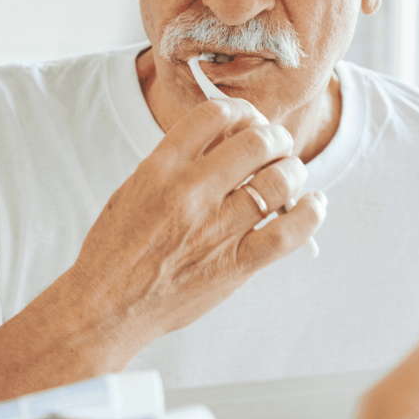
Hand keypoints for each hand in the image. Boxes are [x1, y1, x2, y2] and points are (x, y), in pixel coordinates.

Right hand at [70, 97, 325, 364]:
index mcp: (160, 169)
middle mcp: (190, 193)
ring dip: (294, 171)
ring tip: (291, 175)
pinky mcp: (234, 265)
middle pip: (256, 141)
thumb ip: (176, 162)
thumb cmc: (116, 250)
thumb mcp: (135, 189)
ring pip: (279, 180)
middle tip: (278, 145)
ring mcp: (214, 229)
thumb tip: (226, 139)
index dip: (241, 110)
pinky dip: (309, 214)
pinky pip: (286, 233)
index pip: (214, 115)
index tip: (248, 120)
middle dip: (276, 137)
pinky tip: (314, 205)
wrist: (104, 308)